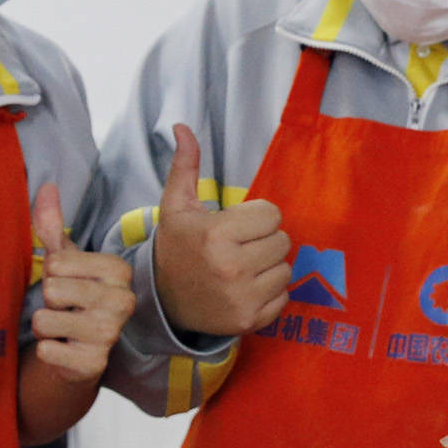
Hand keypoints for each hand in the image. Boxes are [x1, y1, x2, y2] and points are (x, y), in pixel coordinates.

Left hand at [27, 182, 135, 381]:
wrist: (78, 351)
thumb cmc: (72, 297)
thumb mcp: (64, 261)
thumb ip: (52, 225)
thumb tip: (46, 186)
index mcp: (118, 270)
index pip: (57, 262)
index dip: (52, 274)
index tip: (69, 284)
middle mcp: (123, 301)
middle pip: (52, 290)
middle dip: (48, 301)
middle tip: (65, 308)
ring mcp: (110, 334)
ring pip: (44, 320)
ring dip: (44, 326)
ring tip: (63, 328)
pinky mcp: (94, 364)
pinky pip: (46, 349)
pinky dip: (46, 350)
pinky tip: (64, 349)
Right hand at [148, 123, 291, 339]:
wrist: (162, 302)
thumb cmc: (176, 248)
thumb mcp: (176, 206)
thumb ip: (185, 166)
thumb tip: (182, 126)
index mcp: (216, 235)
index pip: (272, 215)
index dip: (256, 217)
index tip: (236, 226)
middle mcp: (232, 267)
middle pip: (283, 241)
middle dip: (264, 240)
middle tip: (240, 247)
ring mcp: (242, 297)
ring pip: (286, 268)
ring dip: (270, 266)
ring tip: (243, 268)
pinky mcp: (251, 320)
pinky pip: (284, 296)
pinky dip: (270, 292)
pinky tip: (246, 288)